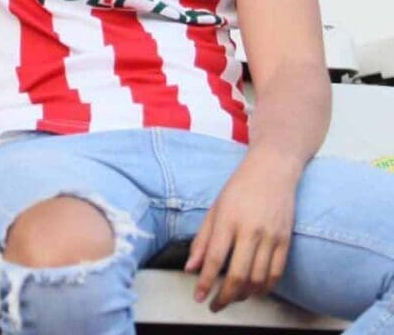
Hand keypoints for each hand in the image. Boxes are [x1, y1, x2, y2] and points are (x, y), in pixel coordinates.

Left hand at [185, 150, 300, 311]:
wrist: (272, 171)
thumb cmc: (238, 188)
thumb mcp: (214, 209)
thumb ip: (202, 240)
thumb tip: (190, 268)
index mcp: (227, 220)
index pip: (215, 259)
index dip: (206, 282)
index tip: (198, 297)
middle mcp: (250, 230)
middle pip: (238, 274)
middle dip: (225, 296)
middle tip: (215, 306)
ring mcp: (271, 236)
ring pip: (259, 278)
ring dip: (245, 294)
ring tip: (233, 298)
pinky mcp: (286, 240)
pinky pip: (277, 272)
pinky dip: (266, 287)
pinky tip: (254, 291)